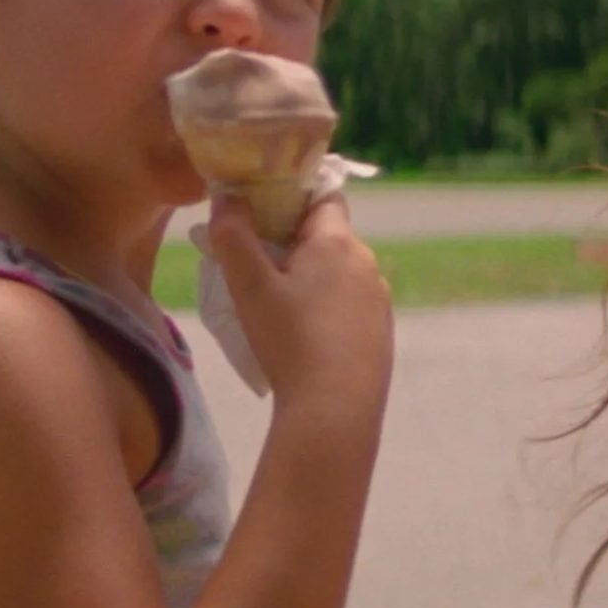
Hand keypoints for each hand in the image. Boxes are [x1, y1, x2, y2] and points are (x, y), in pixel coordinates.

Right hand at [207, 192, 393, 418]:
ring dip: (313, 280)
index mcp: (338, 242)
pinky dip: (329, 311)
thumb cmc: (291, 342)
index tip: (262, 215)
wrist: (334, 412)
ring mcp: (380, 301)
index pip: (324, 194)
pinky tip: (306, 339)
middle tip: (259, 267)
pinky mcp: (381, 334)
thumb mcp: (250, 288)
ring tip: (280, 310)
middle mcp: (367, 264)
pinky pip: (351, 306)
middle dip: (295, 243)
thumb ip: (233, 237)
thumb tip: (226, 197)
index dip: (293, 197)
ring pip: (340, 273)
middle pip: (329, 236)